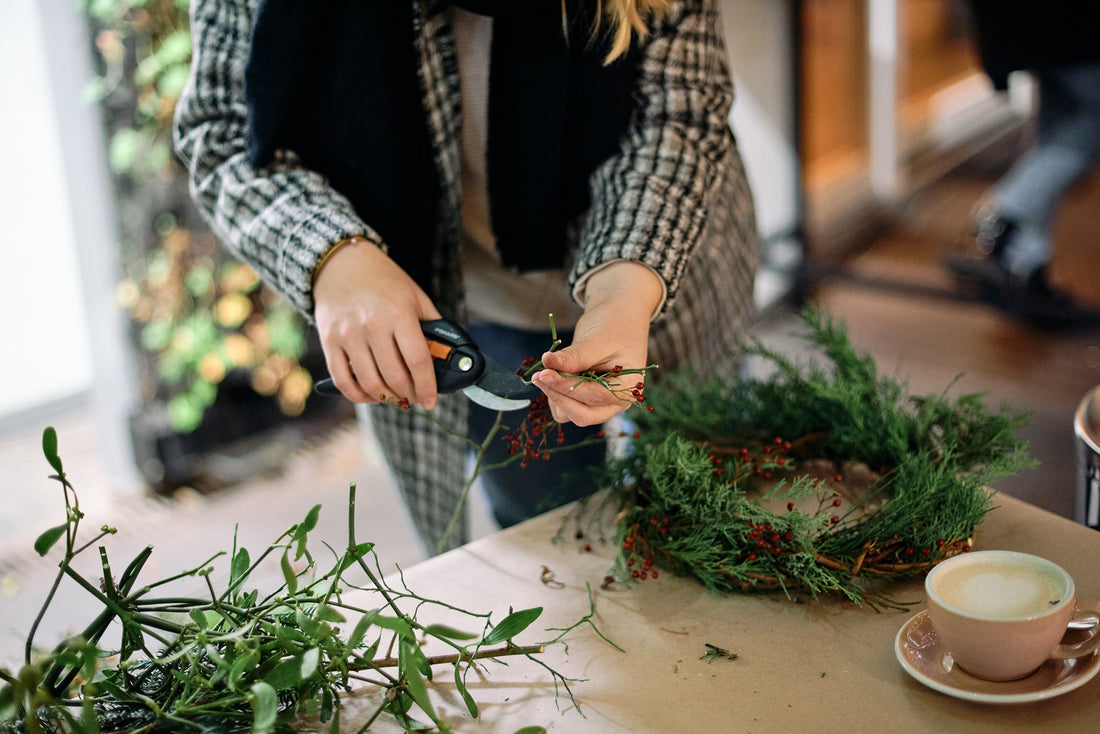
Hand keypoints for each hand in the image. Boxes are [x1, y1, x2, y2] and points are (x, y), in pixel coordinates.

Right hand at [313, 240, 441, 407]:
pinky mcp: (329, 341)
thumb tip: (447, 356)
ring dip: (387, 398)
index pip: (418, 361)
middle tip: (415, 398)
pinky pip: (343, 380)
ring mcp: (349, 335)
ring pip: (370, 384)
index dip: (427, 386)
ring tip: (396, 397)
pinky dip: (358, 396)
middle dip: (409, 395)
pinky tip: (371, 395)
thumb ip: (432, 325)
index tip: (431, 401)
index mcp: (400, 313)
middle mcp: (373, 325)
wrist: (342, 263)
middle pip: (395, 377)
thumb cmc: (384, 281)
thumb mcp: (415, 296)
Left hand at [531, 262, 662, 425]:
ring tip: (545, 373)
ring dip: (555, 397)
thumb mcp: (597, 339)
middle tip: (539, 376)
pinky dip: (556, 394)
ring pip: (571, 414)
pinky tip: (551, 375)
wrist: (619, 317)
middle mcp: (616, 402)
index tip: (544, 374)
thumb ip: (574, 356)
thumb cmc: (615, 325)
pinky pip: (567, 406)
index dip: (565, 386)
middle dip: (558, 397)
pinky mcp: (586, 398)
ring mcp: (601, 403)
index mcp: (628, 388)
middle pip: (582, 415)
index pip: (593, 396)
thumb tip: (547, 362)